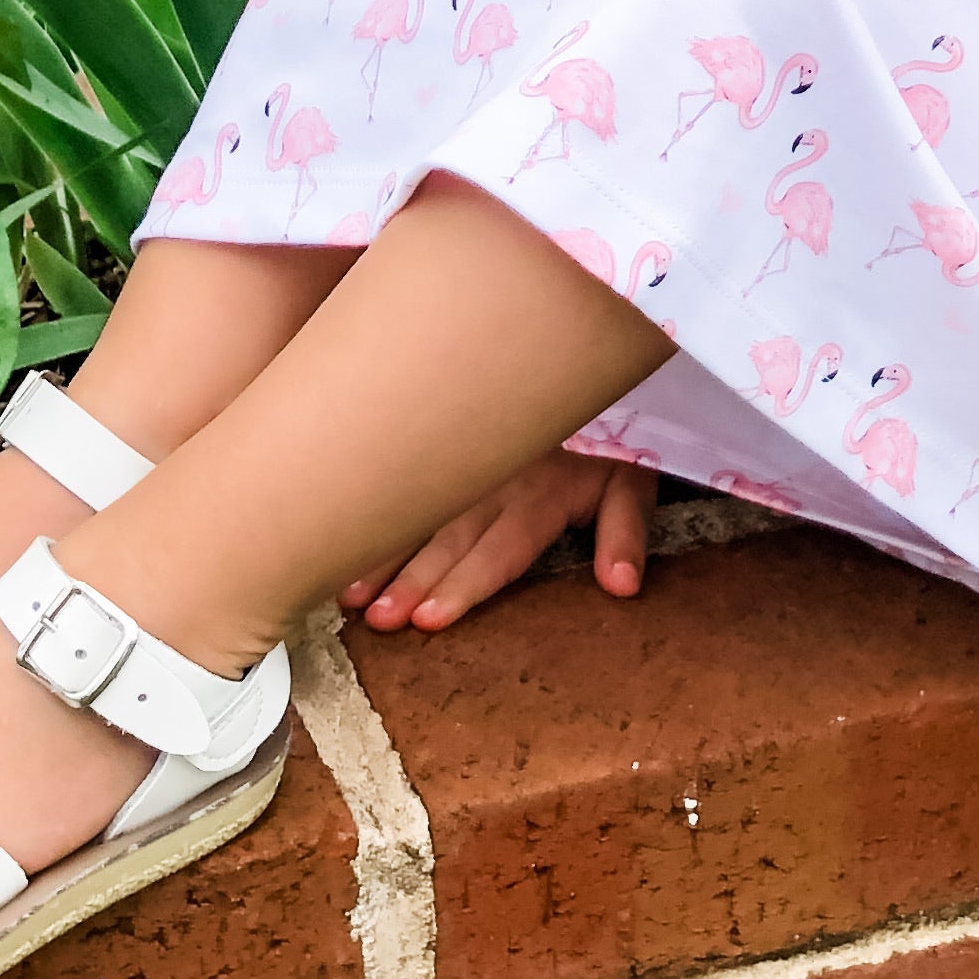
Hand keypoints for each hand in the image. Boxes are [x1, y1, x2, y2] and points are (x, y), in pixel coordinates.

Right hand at [343, 455, 655, 631]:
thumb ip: (624, 533)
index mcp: (539, 500)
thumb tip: (621, 587)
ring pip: (420, 514)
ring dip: (384, 553)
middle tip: (378, 619)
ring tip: (350, 594)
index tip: (429, 619)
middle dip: (412, 581)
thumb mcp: (632, 482)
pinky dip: (377, 513)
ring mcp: (466, 466)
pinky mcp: (447, 447)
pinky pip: (408, 480)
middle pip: (450, 541)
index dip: (465, 586)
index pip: (499, 552)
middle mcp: (496, 487)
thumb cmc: (610, 438)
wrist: (582, 358)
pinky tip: (345, 537)